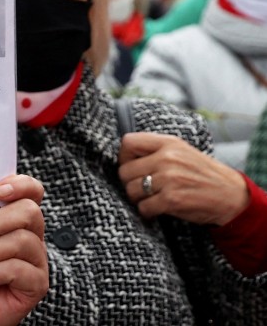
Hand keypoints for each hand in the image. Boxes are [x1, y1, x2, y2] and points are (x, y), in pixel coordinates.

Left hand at [119, 132, 249, 225]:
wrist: (231, 195)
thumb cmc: (202, 174)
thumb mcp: (181, 151)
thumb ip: (156, 149)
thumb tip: (123, 157)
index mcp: (168, 143)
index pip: (128, 142)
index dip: (124, 157)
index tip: (132, 167)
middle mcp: (167, 158)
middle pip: (124, 171)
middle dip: (129, 183)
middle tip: (142, 189)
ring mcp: (170, 179)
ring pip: (131, 190)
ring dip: (137, 199)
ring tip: (150, 199)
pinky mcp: (172, 199)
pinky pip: (143, 207)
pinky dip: (147, 212)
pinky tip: (156, 210)